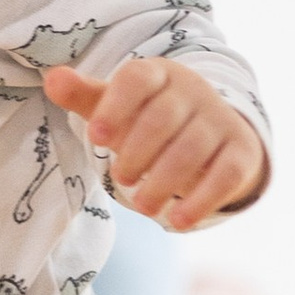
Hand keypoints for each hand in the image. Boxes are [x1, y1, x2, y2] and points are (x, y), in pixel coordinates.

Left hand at [44, 54, 266, 231]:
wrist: (212, 134)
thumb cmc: (148, 119)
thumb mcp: (115, 107)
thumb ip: (84, 96)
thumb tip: (53, 80)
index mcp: (158, 74)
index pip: (137, 78)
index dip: (115, 106)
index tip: (95, 137)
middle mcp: (193, 91)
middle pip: (163, 117)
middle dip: (137, 152)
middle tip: (120, 178)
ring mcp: (220, 120)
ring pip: (192, 149)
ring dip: (164, 182)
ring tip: (143, 206)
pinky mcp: (242, 151)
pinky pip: (226, 174)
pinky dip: (202, 200)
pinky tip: (179, 220)